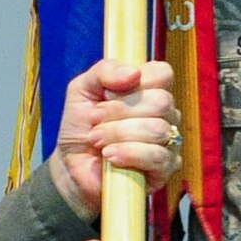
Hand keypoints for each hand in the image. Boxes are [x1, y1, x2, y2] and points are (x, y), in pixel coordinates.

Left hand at [48, 59, 181, 218]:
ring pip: (158, 129)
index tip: (107, 95)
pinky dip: (129, 154)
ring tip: (97, 140)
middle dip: (120, 111)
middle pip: (161, 101)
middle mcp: (165, 114)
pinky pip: (157, 156)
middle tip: (96, 120)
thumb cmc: (80, 126)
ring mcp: (169, 141)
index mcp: (149, 90)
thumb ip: (105, 71)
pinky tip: (110, 156)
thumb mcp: (82, 89)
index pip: (162, 73)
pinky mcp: (166, 169)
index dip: (137, 82)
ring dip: (119, 133)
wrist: (71, 166)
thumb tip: (134, 74)